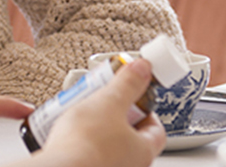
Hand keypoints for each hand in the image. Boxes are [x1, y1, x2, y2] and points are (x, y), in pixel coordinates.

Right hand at [38, 59, 165, 166]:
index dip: (145, 109)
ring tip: (81, 116)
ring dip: (97, 130)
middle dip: (115, 117)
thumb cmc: (85, 145)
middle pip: (130, 136)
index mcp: (143, 151)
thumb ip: (128, 84)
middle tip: (103, 102)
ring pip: (108, 145)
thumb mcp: (109, 102)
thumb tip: (143, 69)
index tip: (132, 96)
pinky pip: (89, 154)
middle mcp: (129, 165)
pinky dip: (82, 143)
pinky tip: (68, 134)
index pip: (156, 129)